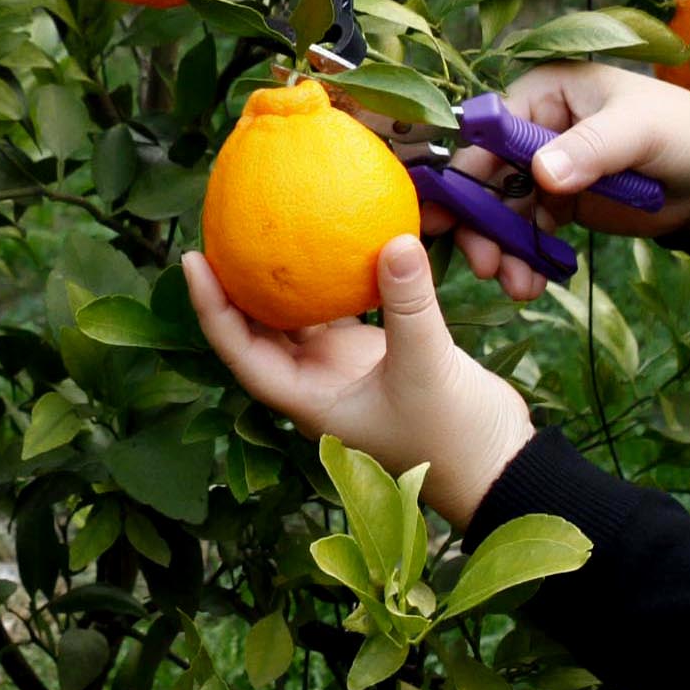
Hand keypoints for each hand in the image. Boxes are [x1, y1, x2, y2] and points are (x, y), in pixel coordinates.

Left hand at [183, 237, 535, 528]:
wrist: (496, 463)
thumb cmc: (452, 436)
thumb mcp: (428, 367)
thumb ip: (410, 304)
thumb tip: (395, 238)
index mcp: (307, 399)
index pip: (241, 351)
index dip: (211, 308)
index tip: (193, 259)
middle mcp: (315, 383)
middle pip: (258, 331)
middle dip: (235, 286)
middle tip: (220, 229)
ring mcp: (343, 369)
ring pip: (298, 318)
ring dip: (282, 280)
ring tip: (264, 226)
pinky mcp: (374, 355)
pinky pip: (343, 308)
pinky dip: (335, 278)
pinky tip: (333, 236)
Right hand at [429, 60, 689, 301]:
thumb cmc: (684, 132)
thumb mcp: (639, 131)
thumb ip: (591, 148)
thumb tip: (541, 174)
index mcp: (547, 92)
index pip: (490, 130)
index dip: (466, 171)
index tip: (449, 214)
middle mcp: (537, 128)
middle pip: (487, 176)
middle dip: (480, 223)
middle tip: (483, 263)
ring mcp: (547, 168)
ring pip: (504, 211)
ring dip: (503, 250)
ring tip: (515, 286)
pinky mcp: (562, 204)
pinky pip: (530, 232)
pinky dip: (526, 259)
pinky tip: (530, 285)